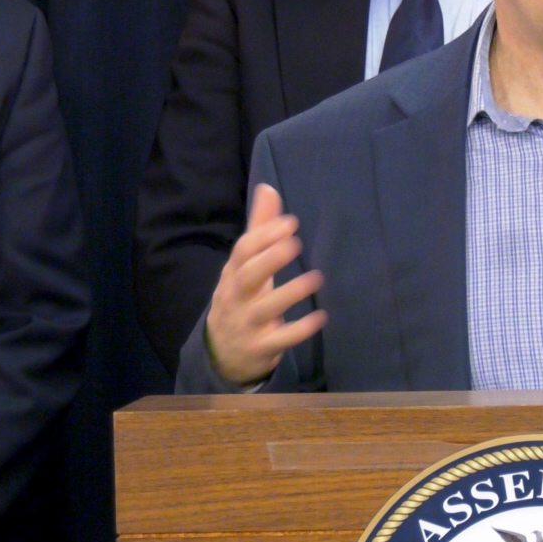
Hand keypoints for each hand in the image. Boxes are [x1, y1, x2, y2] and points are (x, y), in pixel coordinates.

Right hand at [204, 184, 326, 384]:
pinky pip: (280, 339)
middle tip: (295, 243)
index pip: (242, 251)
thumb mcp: (245, 266)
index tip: (290, 223)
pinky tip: (321, 317)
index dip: (264, 236)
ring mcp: (247, 324)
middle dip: (269, 259)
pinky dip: (300, 330)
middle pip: (247, 276)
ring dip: (290, 292)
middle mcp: (236, 297)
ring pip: (265, 308)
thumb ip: (259, 228)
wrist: (222, 354)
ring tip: (317, 277)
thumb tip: (268, 187)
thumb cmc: (241, 298)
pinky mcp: (260, 347)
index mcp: (233, 274)